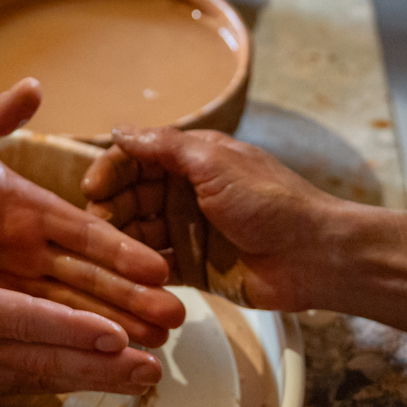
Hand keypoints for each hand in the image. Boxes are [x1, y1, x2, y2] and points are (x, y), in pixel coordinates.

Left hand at [0, 81, 185, 346]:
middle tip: (177, 322)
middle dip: (134, 299)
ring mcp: (19, 279)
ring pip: (75, 309)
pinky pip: (40, 329)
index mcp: (31, 207)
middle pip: (93, 277)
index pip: (85, 233)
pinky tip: (108, 363)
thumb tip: (33, 87)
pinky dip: (74, 344)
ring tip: (158, 349)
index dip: (121, 252)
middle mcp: (34, 246)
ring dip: (116, 327)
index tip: (158, 270)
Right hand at [0, 169, 162, 402]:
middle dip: (99, 365)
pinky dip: (59, 385)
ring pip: (38, 376)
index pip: (17, 317)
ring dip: (92, 380)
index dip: (66, 327)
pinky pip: (19, 385)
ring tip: (144, 382)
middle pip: (42, 357)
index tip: (113, 335)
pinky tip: (93, 386)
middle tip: (154, 370)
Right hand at [82, 127, 346, 310]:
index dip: (110, 171)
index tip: (92, 189)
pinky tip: (127, 275)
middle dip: (110, 210)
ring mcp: (187, 230)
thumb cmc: (272, 202)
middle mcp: (184, 192)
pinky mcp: (192, 267)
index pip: (135, 158)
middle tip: (97, 227)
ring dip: (121, 241)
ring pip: (137, 233)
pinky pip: (154, 266)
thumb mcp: (214, 162)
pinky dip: (139, 270)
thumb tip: (119, 130)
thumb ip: (164, 147)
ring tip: (109, 256)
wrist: (314, 256)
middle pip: (130, 197)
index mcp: (191, 159)